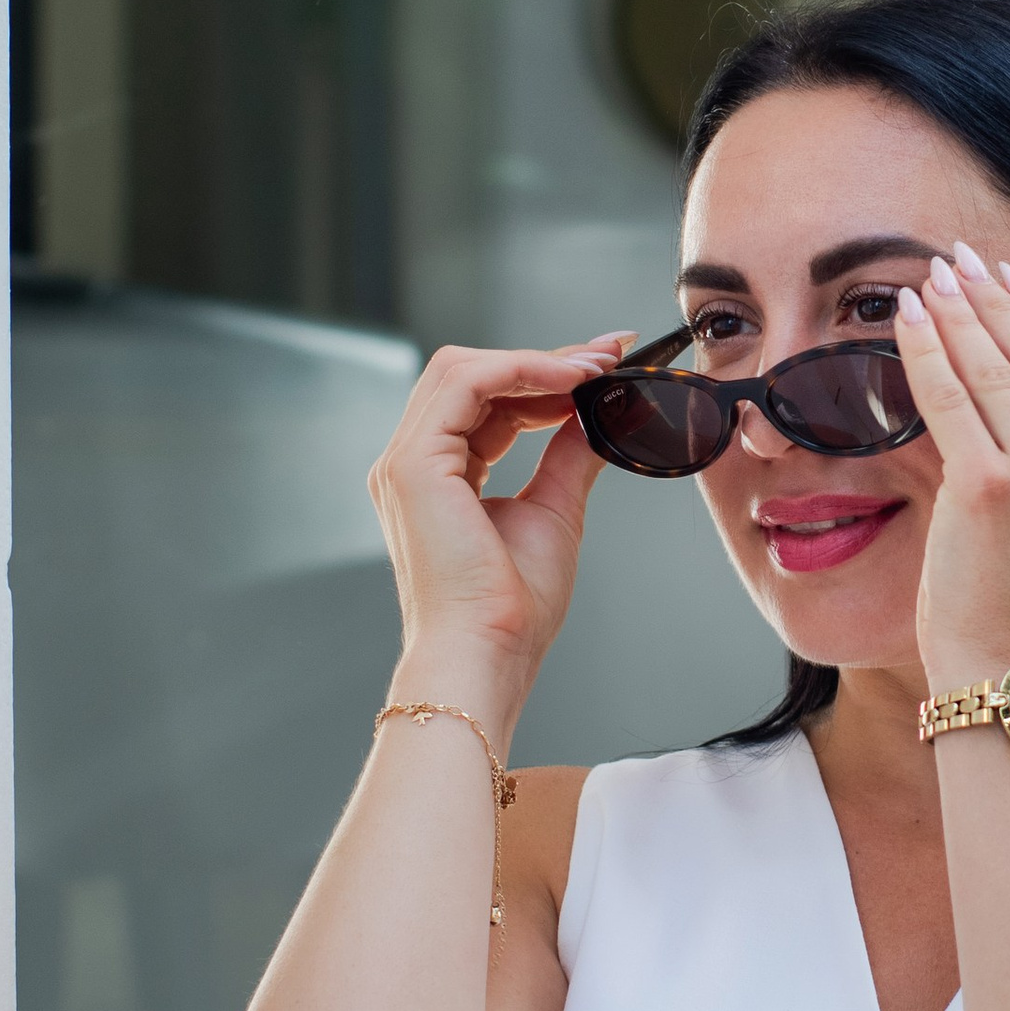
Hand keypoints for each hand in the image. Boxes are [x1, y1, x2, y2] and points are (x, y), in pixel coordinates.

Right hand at [367, 332, 631, 716]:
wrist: (489, 655)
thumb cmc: (511, 610)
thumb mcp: (554, 511)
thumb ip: (568, 454)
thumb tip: (599, 412)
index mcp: (437, 477)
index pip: (487, 402)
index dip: (544, 376)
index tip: (603, 363)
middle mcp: (412, 464)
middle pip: (470, 376)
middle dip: (542, 360)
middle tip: (605, 356)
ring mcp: (404, 462)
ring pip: (462, 370)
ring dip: (534, 361)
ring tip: (593, 368)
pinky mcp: (412, 465)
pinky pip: (465, 385)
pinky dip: (519, 370)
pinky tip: (569, 379)